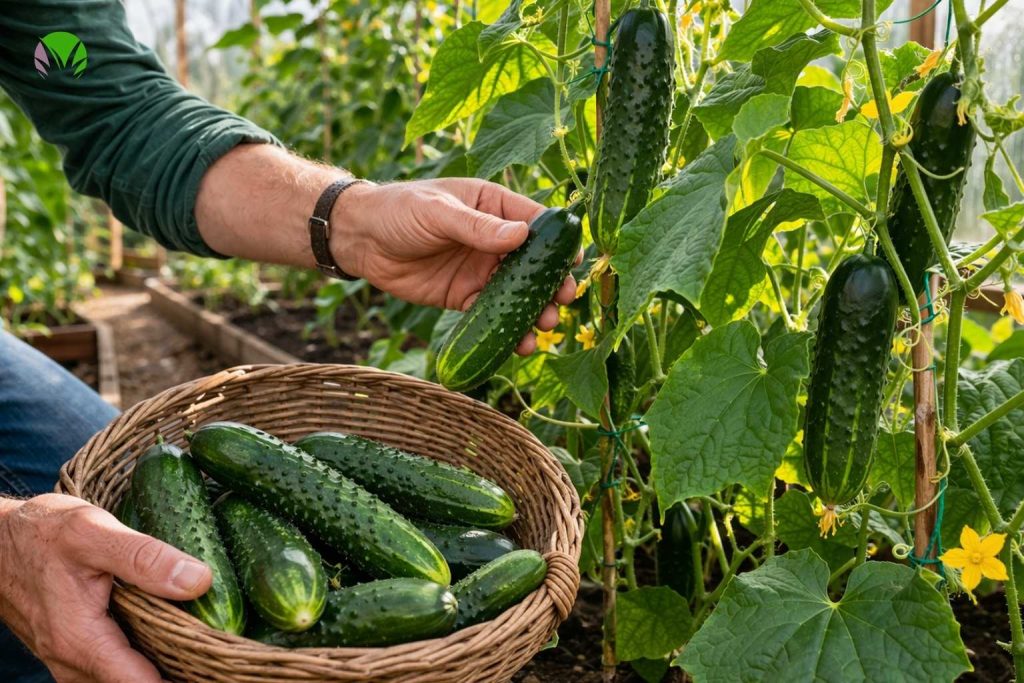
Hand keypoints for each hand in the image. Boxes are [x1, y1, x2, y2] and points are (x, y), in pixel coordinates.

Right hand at [0, 494, 212, 681]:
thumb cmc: (42, 533)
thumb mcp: (94, 533)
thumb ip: (145, 558)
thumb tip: (200, 581)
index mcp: (81, 641)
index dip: (186, 680)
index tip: (223, 669)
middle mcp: (73, 663)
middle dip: (181, 676)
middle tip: (224, 659)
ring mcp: (71, 660)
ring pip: (125, 680)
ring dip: (164, 670)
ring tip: (207, 651)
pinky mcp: (75, 650)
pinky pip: (115, 667)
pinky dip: (146, 660)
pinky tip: (175, 640)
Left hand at [333, 178, 579, 353]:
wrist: (359, 239)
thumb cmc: (398, 210)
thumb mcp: (437, 213)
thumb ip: (477, 227)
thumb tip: (521, 236)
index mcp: (493, 206)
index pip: (536, 222)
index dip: (558, 242)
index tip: (573, 261)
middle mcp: (493, 239)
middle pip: (534, 263)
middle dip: (551, 282)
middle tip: (562, 300)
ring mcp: (481, 270)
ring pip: (517, 293)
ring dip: (534, 310)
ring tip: (544, 326)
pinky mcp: (465, 296)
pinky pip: (492, 315)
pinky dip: (507, 330)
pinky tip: (519, 343)